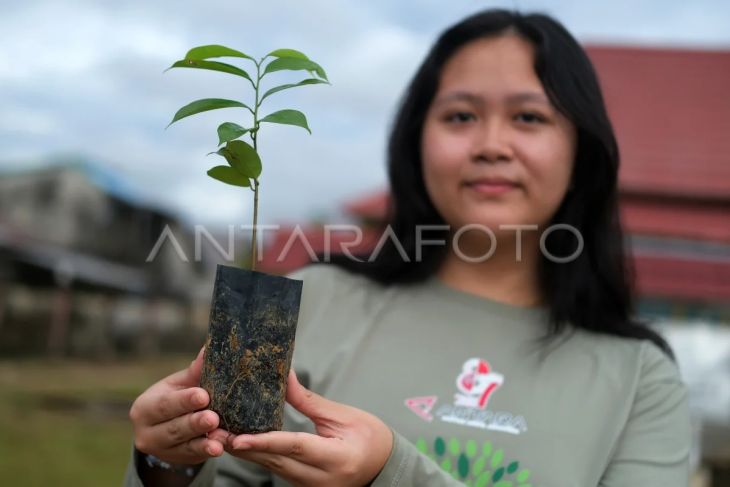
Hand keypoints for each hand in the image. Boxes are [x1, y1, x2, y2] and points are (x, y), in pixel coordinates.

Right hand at [129, 347, 227, 464]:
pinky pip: (193, 456)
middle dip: (194, 423)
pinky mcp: (176, 460)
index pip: (164, 404)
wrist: (166, 425)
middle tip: (213, 418)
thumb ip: (194, 371)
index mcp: (145, 407)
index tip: (204, 396)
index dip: (184, 401)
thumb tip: (208, 350)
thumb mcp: (180, 384)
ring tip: (220, 437)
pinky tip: (220, 448)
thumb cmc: (177, 396)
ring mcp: (161, 450)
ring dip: (204, 442)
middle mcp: (146, 432)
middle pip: (173, 427)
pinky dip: (207, 451)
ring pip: (184, 445)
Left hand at [226, 369, 392, 486]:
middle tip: (214, 431)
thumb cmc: (370, 437)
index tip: (237, 437)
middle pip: (275, 462)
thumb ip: (308, 401)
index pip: (294, 448)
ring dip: (247, 452)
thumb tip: (282, 376)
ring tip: (219, 434)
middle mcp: (321, 480)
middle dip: (243, 447)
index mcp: (336, 458)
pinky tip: (243, 442)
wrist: (384, 466)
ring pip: (272, 469)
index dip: (264, 442)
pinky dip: (261, 456)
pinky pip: (278, 470)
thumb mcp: (343, 414)